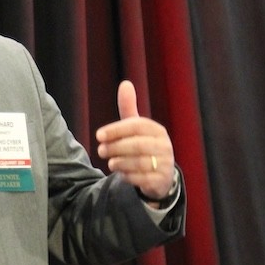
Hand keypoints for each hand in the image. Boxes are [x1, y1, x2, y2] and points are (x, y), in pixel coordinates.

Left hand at [95, 80, 173, 199]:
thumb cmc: (143, 146)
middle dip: (115, 147)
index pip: (136, 126)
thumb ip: (128, 108)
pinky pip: (142, 179)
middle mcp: (164, 146)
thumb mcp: (136, 128)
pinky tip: (120, 173)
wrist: (160, 175)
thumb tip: (125, 83)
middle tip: (100, 150)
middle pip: (137, 145)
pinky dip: (128, 176)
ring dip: (120, 162)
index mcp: (157, 130)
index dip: (116, 129)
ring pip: (139, 163)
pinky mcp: (161, 181)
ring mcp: (165, 164)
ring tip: (109, 162)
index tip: (98, 135)